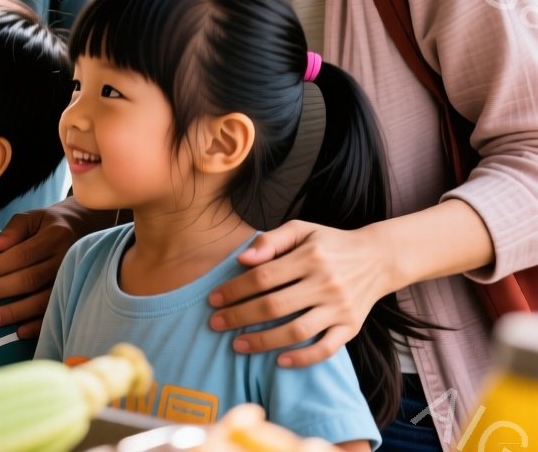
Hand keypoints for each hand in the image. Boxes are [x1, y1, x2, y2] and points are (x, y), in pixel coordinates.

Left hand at [0, 206, 83, 338]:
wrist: (85, 232)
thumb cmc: (49, 225)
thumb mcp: (33, 217)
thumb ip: (14, 228)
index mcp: (55, 237)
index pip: (22, 255)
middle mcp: (67, 260)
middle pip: (30, 279)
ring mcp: (74, 282)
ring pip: (42, 301)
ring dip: (14, 312)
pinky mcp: (75, 298)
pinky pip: (56, 315)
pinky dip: (37, 326)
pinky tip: (18, 332)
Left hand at [208, 221, 392, 366]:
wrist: (379, 258)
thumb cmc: (329, 244)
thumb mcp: (301, 230)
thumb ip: (270, 240)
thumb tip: (241, 259)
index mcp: (310, 257)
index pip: (263, 277)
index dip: (235, 290)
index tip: (213, 300)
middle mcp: (326, 283)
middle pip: (274, 306)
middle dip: (240, 317)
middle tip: (215, 324)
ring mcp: (340, 308)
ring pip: (297, 331)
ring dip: (263, 341)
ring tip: (237, 345)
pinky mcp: (352, 327)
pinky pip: (326, 349)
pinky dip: (302, 358)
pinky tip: (279, 361)